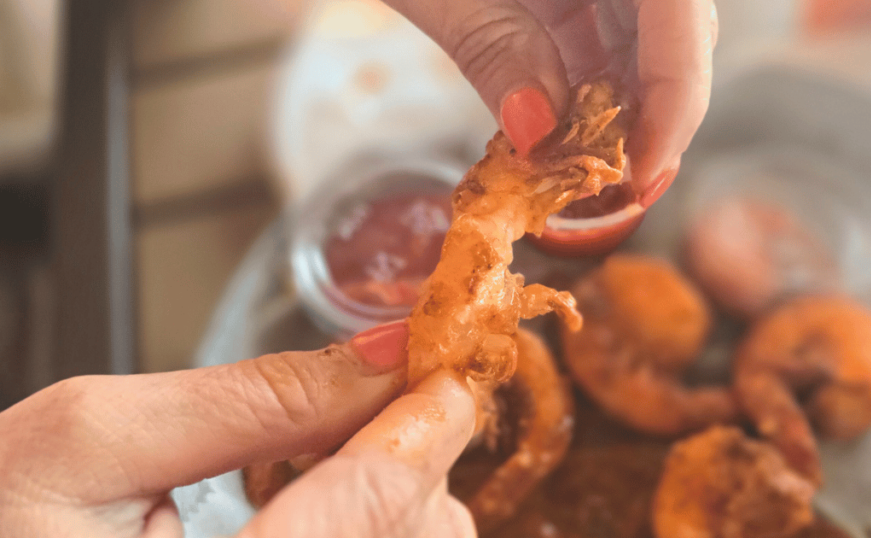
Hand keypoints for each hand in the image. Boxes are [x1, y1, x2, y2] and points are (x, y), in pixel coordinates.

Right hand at [0, 321, 477, 537]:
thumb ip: (246, 399)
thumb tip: (376, 355)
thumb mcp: (86, 442)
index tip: (443, 376)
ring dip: (392, 498)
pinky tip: (316, 504)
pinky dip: (371, 528)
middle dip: (405, 459)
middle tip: (371, 403)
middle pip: (408, 536)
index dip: (420, 426)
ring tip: (315, 466)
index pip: (367, 506)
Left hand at [381, 0, 718, 207]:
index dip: (678, 89)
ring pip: (646, 37)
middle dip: (657, 110)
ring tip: (587, 168)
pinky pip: (603, 32)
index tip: (644, 165)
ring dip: (624, 106)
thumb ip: (491, 46)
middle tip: (622, 184)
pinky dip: (590, 86)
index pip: (676, 7)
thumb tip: (539, 130)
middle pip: (676, 27)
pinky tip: (565, 130)